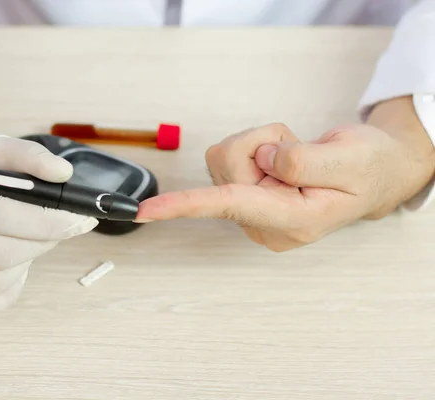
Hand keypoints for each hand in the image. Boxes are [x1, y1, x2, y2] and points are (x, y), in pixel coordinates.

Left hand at [137, 111, 434, 251]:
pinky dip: (256, 148)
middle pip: (227, 164)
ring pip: (224, 159)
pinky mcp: (243, 199)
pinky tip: (279, 162)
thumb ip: (302, 161)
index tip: (145, 214)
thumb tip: (261, 159)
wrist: (374, 173)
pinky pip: (228, 158)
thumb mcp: (348, 158)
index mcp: (293, 221)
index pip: (229, 206)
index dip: (185, 205)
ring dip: (259, 144)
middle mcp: (263, 224)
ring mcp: (251, 214)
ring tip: (293, 158)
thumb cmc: (367, 167)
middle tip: (296, 149)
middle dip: (260, 142)